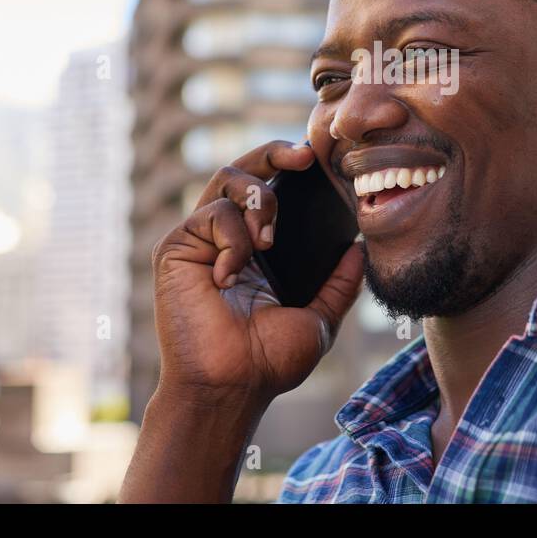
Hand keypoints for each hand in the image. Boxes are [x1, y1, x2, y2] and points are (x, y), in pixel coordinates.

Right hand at [149, 139, 364, 410]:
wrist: (232, 385)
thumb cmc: (269, 361)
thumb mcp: (319, 318)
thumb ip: (340, 284)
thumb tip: (359, 248)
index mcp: (256, 250)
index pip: (271, 190)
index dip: (289, 165)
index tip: (318, 157)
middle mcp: (225, 238)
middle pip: (244, 170)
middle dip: (274, 152)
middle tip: (304, 155)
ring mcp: (200, 240)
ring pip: (228, 181)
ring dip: (260, 201)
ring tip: (269, 241)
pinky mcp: (176, 247)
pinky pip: (212, 214)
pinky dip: (233, 239)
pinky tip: (230, 276)